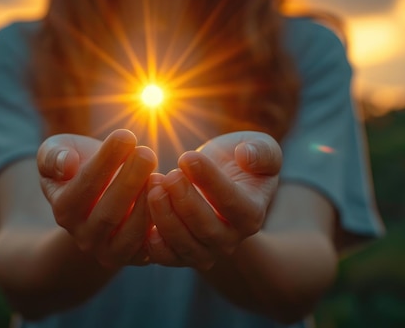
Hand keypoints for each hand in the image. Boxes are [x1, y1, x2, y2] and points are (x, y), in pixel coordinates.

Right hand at [37, 129, 156, 267]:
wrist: (100, 194)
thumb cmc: (78, 165)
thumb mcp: (57, 153)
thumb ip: (53, 156)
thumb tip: (66, 165)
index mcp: (63, 210)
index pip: (84, 186)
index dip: (105, 161)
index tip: (125, 135)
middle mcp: (84, 237)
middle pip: (108, 213)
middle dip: (130, 180)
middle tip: (147, 153)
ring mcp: (110, 251)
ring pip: (131, 233)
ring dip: (147, 203)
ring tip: (160, 174)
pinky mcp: (136, 257)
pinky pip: (152, 246)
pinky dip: (163, 223)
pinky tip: (172, 195)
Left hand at [146, 131, 281, 269]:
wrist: (221, 180)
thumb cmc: (240, 161)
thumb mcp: (261, 147)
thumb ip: (261, 152)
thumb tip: (246, 157)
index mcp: (252, 213)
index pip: (231, 202)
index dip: (209, 180)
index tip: (186, 156)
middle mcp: (231, 239)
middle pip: (206, 228)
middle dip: (183, 201)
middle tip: (167, 175)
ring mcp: (207, 250)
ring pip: (185, 245)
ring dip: (164, 217)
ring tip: (152, 186)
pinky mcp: (182, 254)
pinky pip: (167, 257)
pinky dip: (154, 244)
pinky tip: (143, 220)